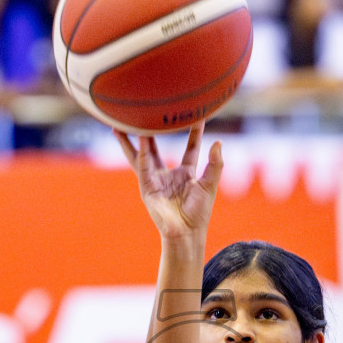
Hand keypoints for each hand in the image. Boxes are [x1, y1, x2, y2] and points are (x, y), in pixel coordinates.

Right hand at [115, 122, 222, 239]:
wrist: (187, 233)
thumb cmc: (199, 213)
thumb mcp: (209, 185)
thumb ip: (215, 164)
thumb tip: (218, 143)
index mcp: (186, 172)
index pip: (190, 147)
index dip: (194, 131)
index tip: (196, 113)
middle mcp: (168, 173)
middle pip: (158, 145)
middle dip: (153, 129)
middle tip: (151, 110)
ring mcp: (155, 179)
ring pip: (142, 153)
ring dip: (133, 137)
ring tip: (124, 119)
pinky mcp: (146, 186)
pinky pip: (142, 165)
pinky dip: (140, 150)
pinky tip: (139, 136)